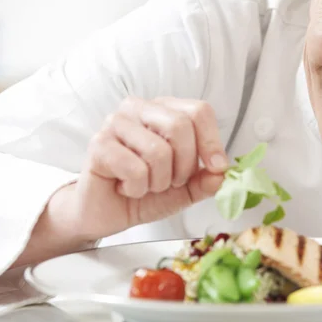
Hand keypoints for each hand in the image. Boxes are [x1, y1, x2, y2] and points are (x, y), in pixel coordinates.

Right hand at [53, 96, 228, 240]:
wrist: (107, 212)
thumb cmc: (144, 191)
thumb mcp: (186, 189)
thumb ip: (206, 180)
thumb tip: (222, 173)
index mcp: (165, 111)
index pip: (199, 111)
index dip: (212, 141)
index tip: (217, 167)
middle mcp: (140, 109)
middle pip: (180, 126)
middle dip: (184, 165)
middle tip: (172, 182)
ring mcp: (116, 123)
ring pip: (158, 151)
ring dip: (159, 181)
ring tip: (146, 185)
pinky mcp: (98, 144)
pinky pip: (135, 168)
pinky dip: (137, 188)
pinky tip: (126, 187)